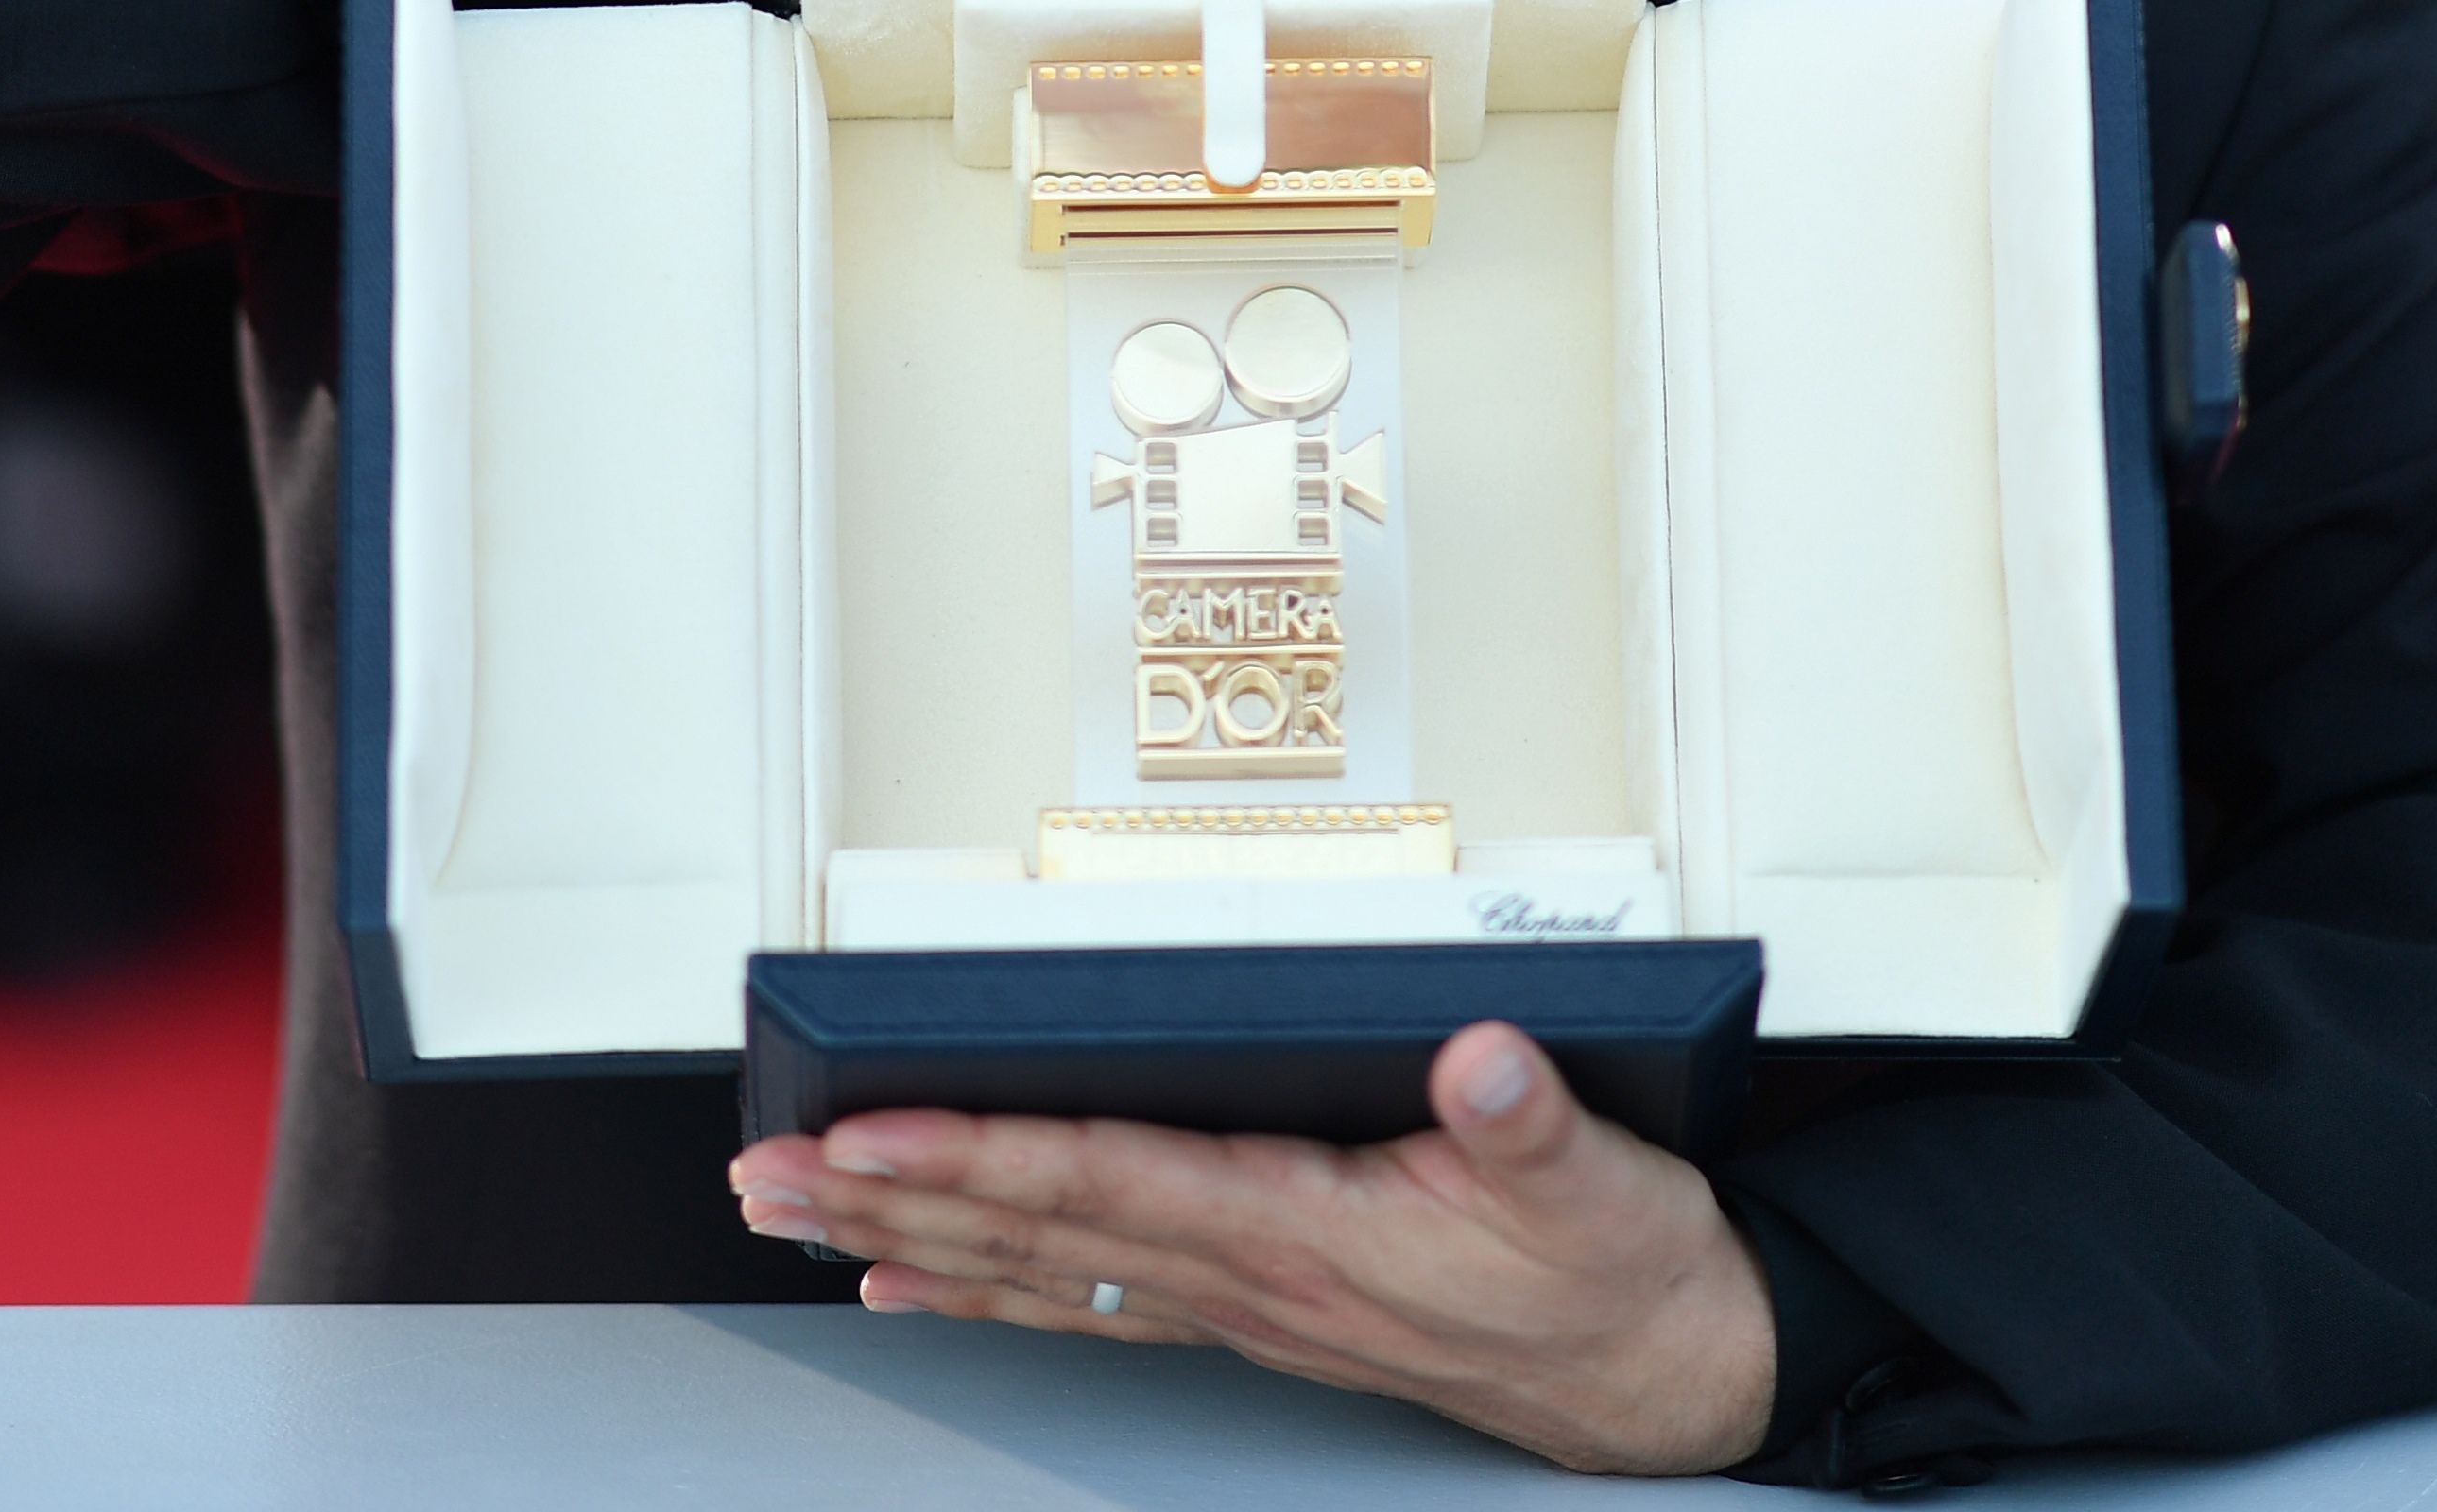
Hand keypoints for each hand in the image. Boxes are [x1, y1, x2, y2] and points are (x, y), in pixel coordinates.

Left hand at [726, 1023, 1777, 1475]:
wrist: (1670, 1380)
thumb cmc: (1624, 1277)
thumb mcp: (1602, 1184)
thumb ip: (1530, 1119)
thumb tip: (1478, 1055)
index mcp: (1311, 1226)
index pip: (1105, 1181)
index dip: (979, 1156)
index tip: (870, 1133)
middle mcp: (1254, 1274)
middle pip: (1036, 1233)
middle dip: (890, 1202)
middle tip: (766, 1177)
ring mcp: (1247, 1302)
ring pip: (1042, 1274)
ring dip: (911, 1244)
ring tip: (801, 1218)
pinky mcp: (1260, 1307)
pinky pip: (1087, 1301)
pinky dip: (988, 1289)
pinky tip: (917, 1285)